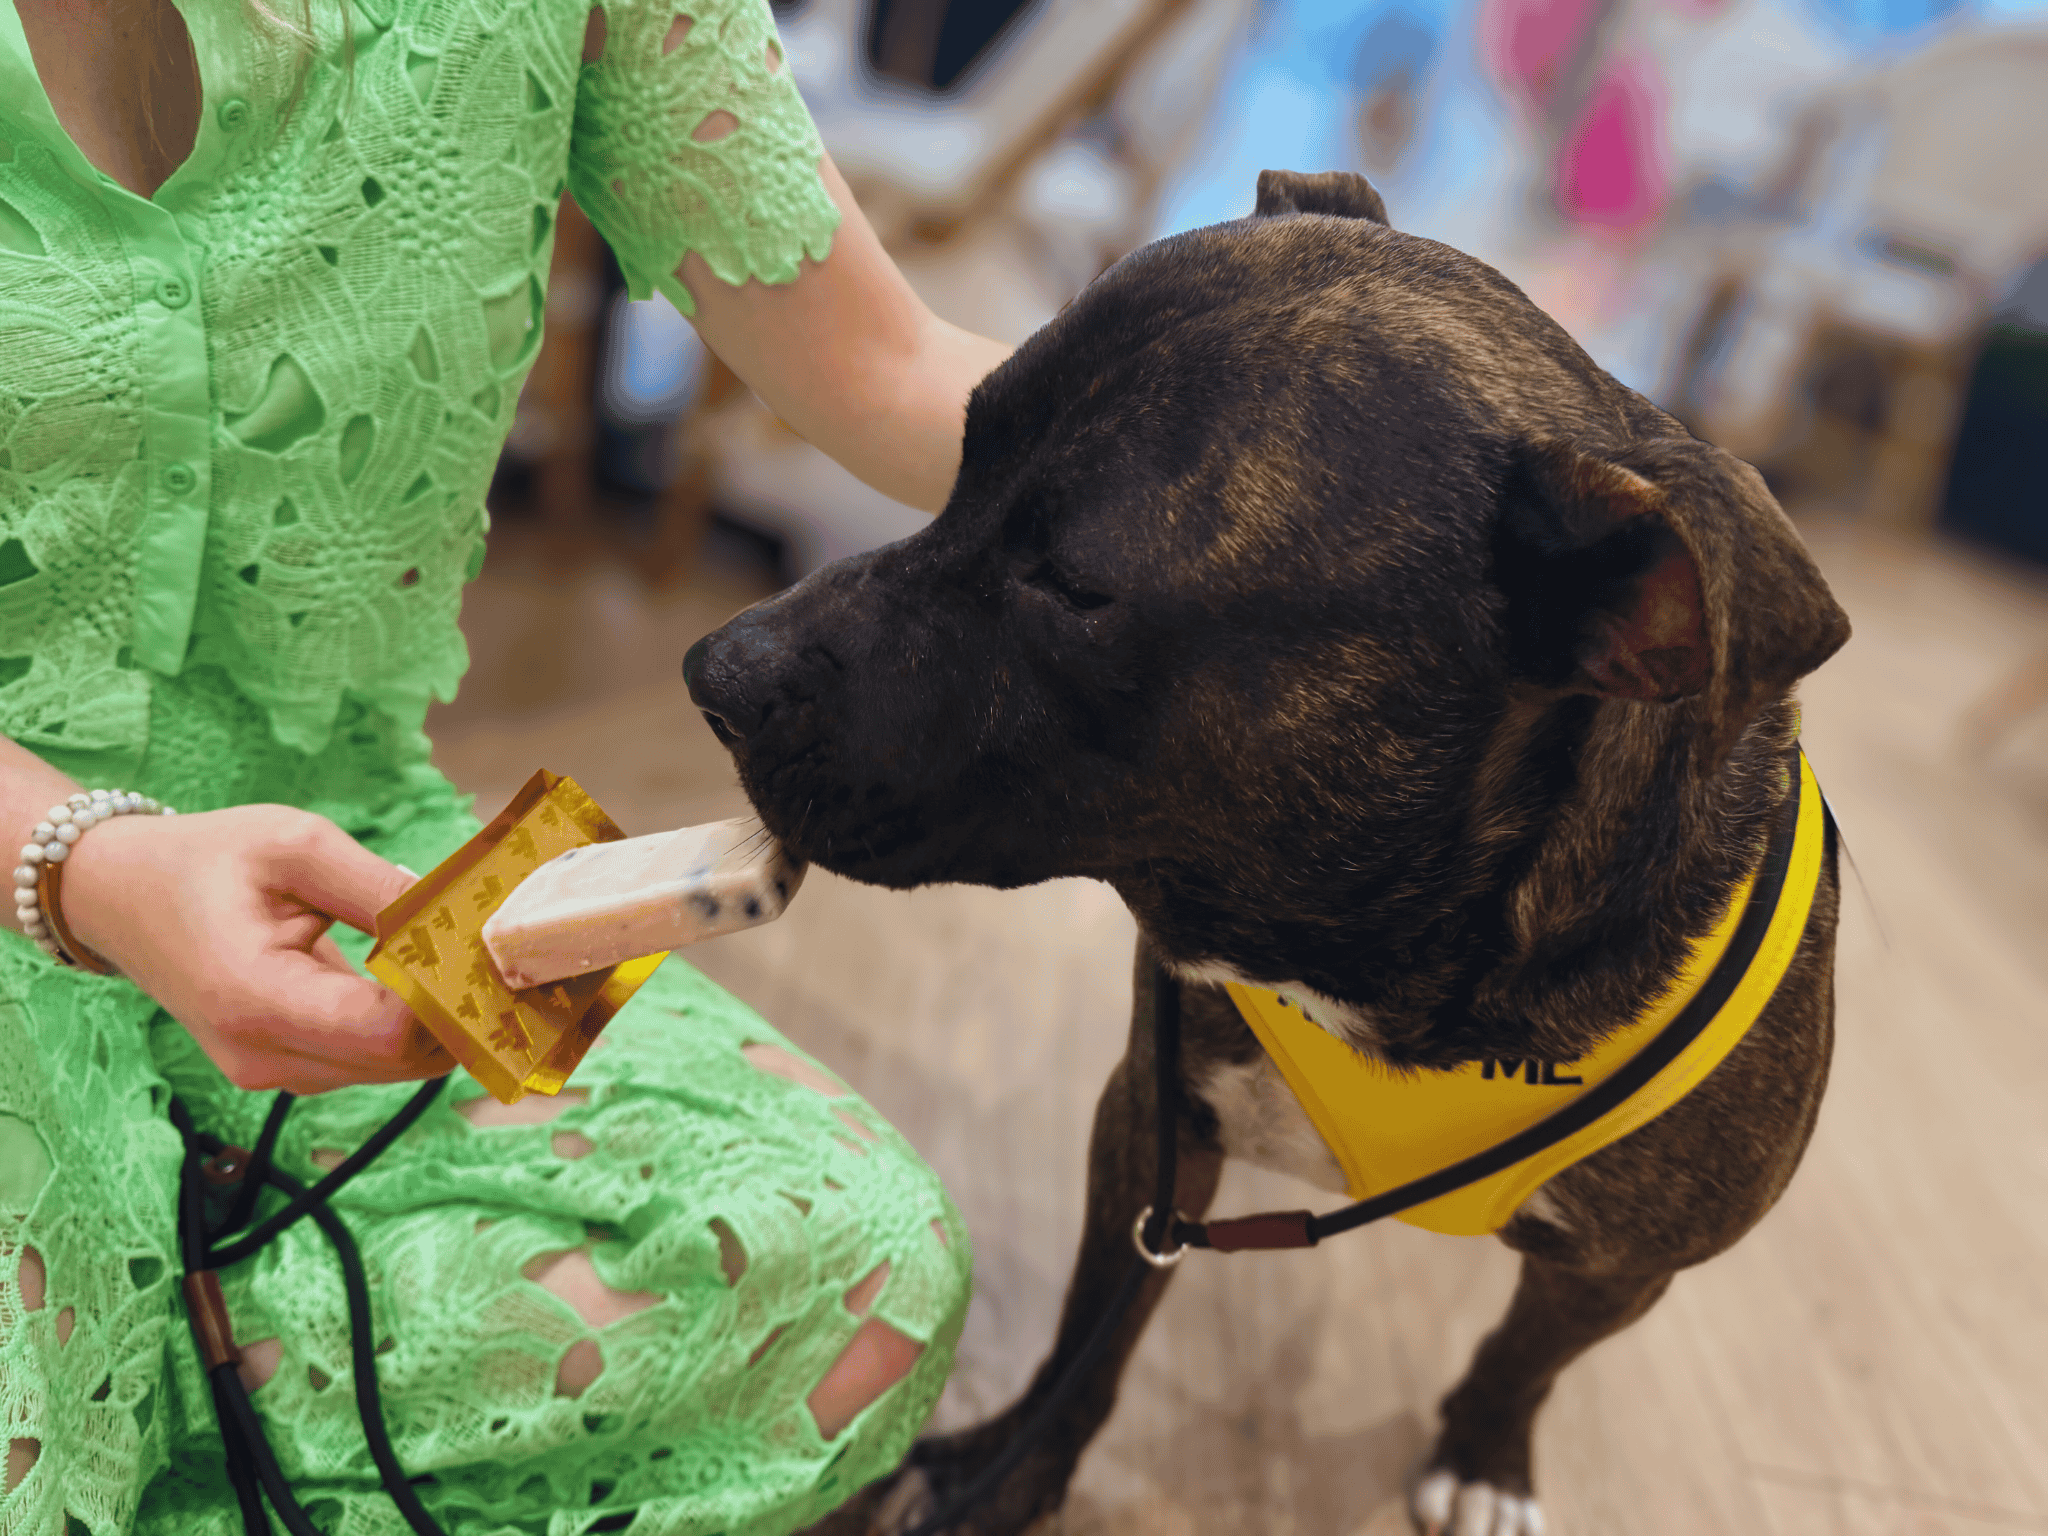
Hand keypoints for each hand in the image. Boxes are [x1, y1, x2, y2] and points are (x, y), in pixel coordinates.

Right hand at [60, 804, 452, 1093]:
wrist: (121, 894)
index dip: (450, 998)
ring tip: (457, 950)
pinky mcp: (283, 1067)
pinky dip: (406, 1024)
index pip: (388, 1033)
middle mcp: (262, 1055)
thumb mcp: (295, 845)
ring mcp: (271, 1072)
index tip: (484, 947)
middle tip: (490, 946)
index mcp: (255, 1000)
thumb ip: (378, 886)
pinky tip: (421, 971)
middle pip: (402, 1060)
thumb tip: (458, 917)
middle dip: (456, 1009)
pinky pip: (369, 1059)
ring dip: (436, 1018)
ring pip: (394, 1068)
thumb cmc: (205, 860)